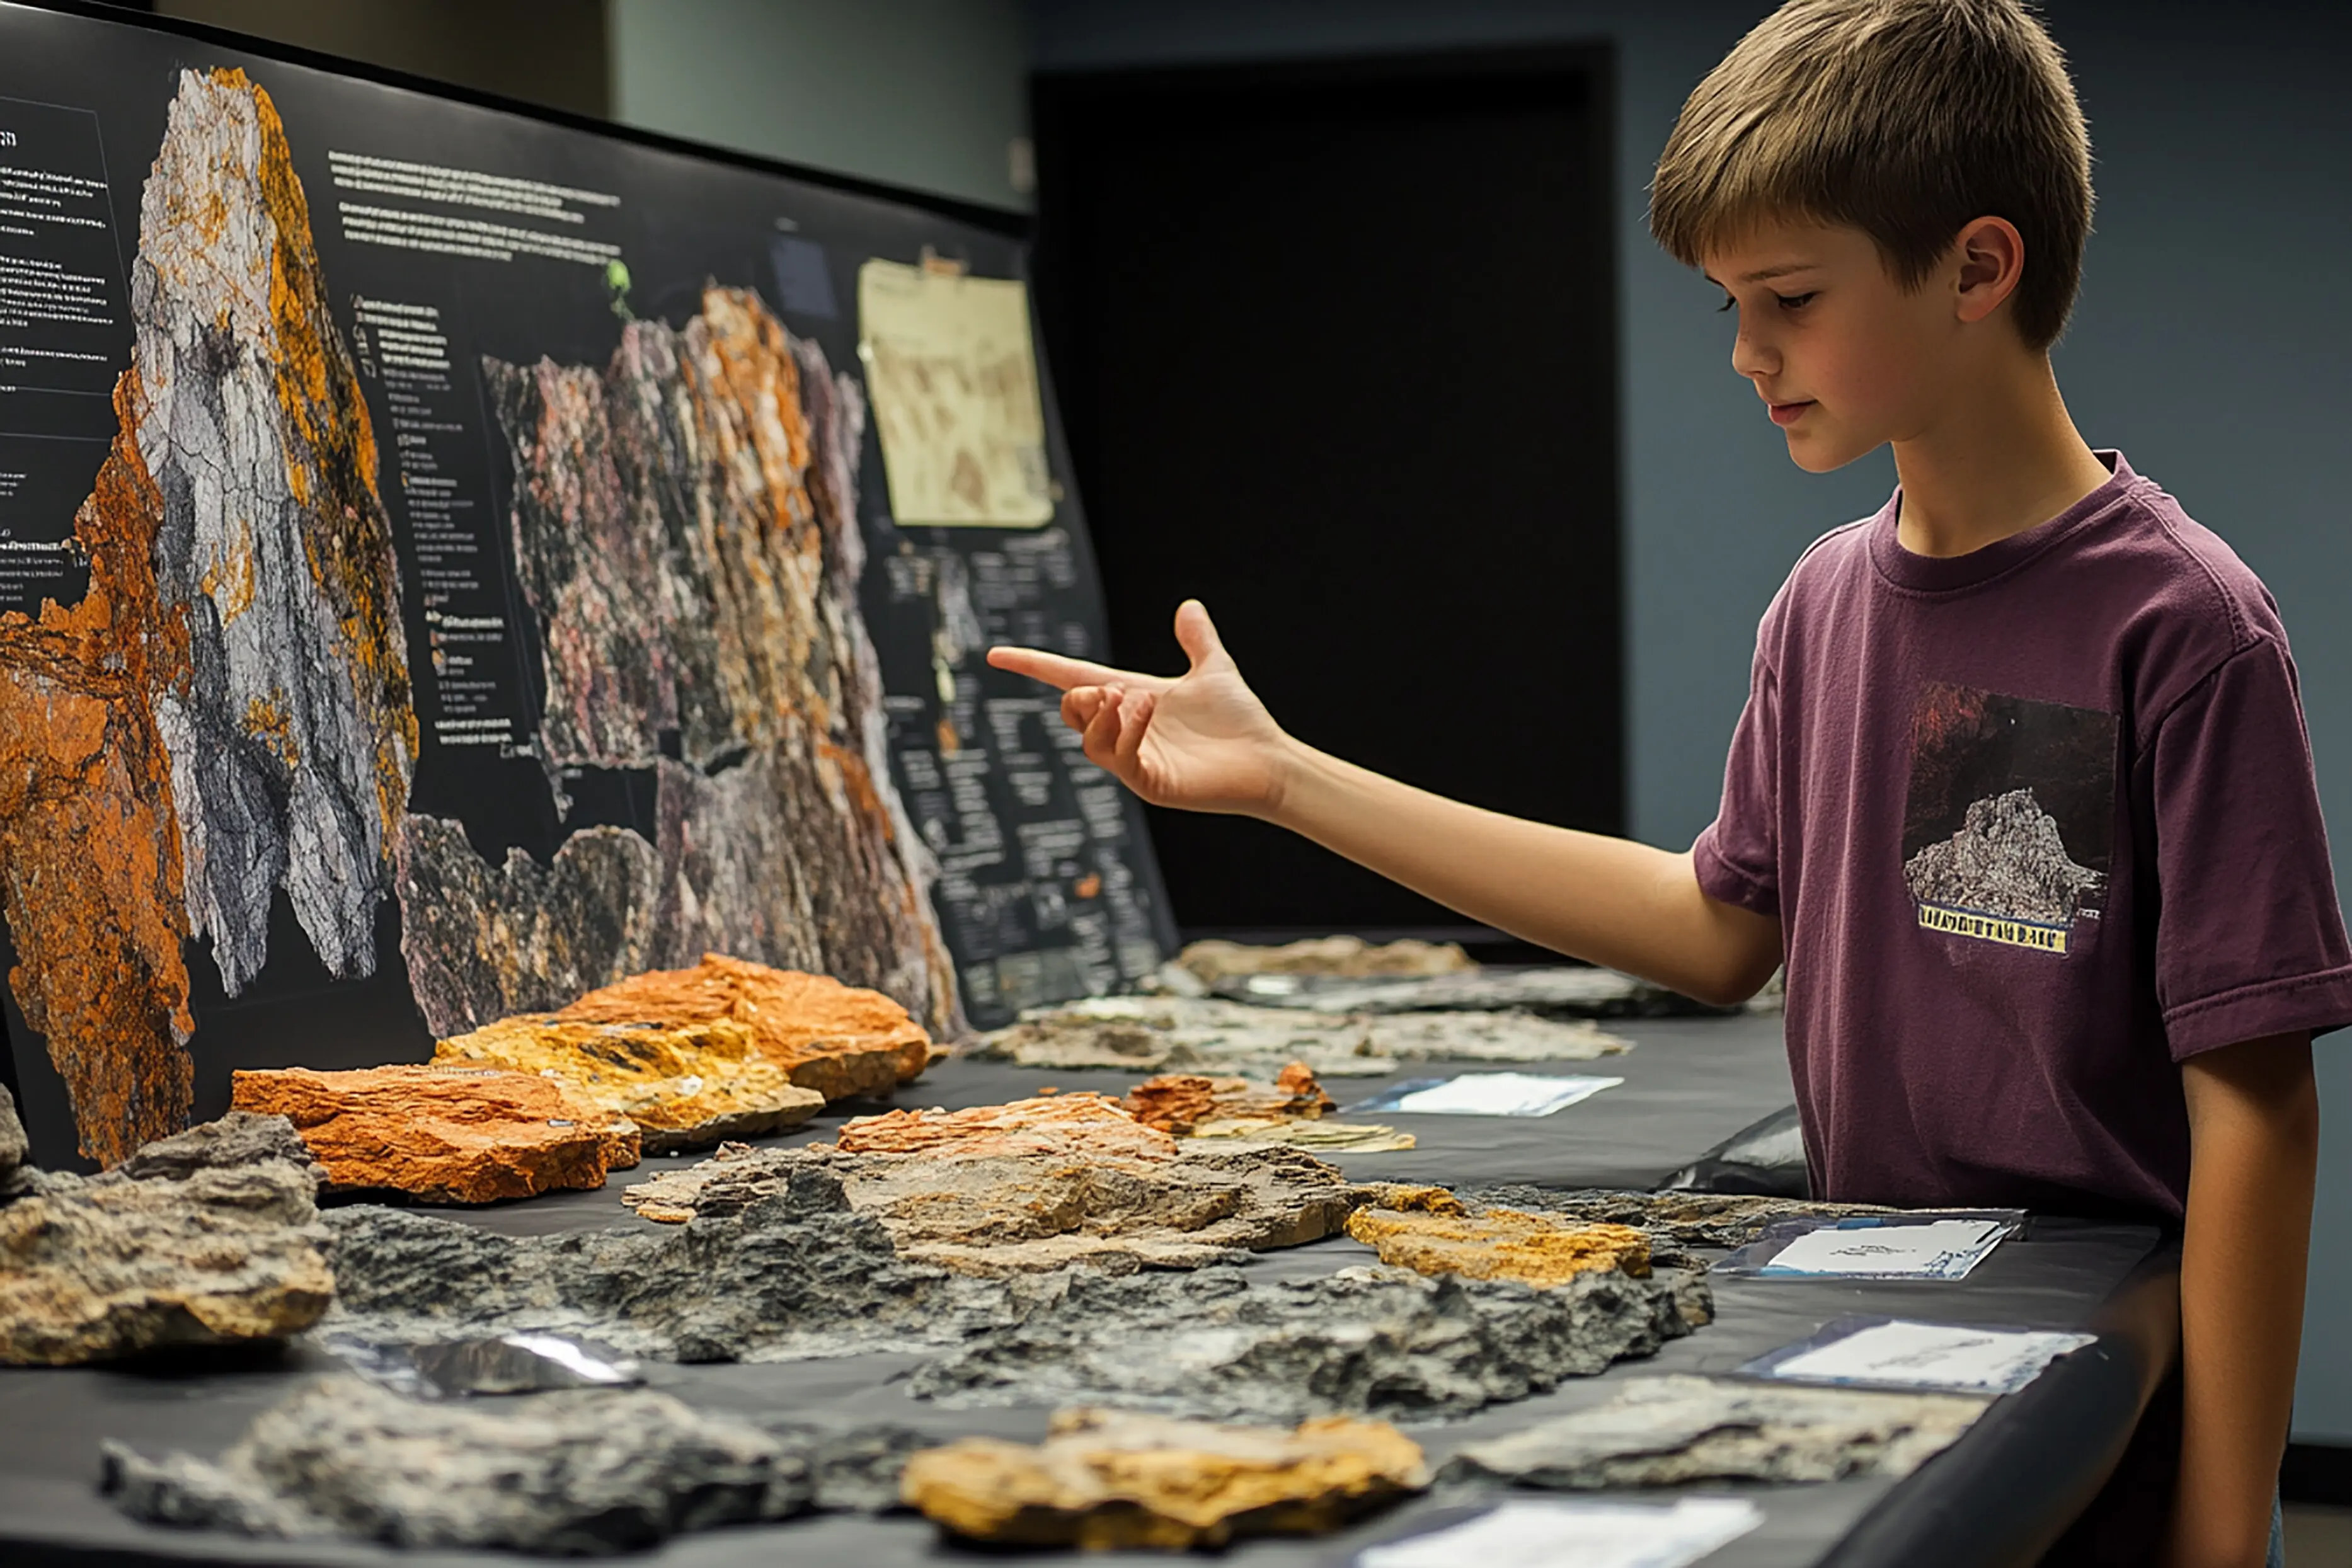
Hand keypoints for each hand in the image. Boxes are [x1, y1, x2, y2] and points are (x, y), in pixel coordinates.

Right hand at [986, 600, 1292, 813]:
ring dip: (1104, 713)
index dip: (1034, 666)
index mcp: (1132, 701)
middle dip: (1080, 695)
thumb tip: (1188, 606)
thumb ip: (1197, 640)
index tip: (996, 655)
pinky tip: (1145, 712)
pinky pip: (1118, 759)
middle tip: (1116, 689)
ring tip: (1135, 698)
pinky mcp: (1150, 783)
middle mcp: (1126, 731)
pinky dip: (1124, 731)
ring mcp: (1135, 760)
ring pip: (1089, 739)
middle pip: (1071, 711)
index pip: (1071, 679)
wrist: (1270, 759)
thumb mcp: (1214, 670)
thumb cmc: (1241, 722)